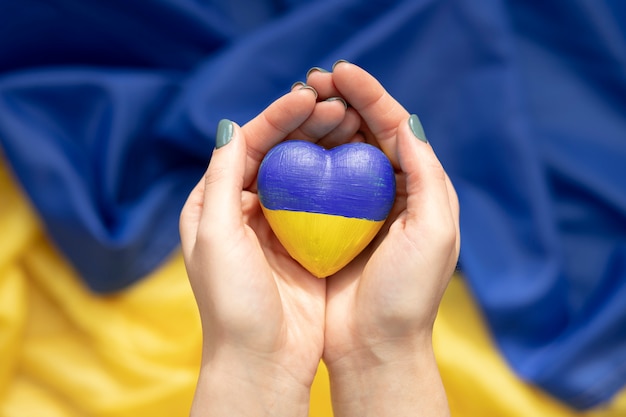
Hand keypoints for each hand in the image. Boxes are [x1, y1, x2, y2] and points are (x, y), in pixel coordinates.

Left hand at [179, 85, 354, 415]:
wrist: (262, 361)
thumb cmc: (233, 302)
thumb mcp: (217, 236)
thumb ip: (221, 180)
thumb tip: (229, 125)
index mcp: (214, 204)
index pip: (246, 146)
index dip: (276, 118)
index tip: (307, 98)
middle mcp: (243, 209)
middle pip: (276, 154)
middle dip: (304, 126)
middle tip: (337, 105)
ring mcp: (276, 226)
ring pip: (302, 172)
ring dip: (324, 145)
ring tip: (351, 122)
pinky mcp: (303, 244)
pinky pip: (321, 200)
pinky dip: (337, 177)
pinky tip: (357, 160)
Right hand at [307, 62, 458, 415]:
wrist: (375, 347)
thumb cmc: (408, 293)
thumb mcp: (434, 229)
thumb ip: (427, 173)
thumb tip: (407, 120)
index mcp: (420, 189)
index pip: (396, 128)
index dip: (371, 95)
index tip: (340, 72)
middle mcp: (390, 193)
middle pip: (365, 133)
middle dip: (342, 101)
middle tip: (313, 79)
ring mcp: (357, 209)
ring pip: (338, 152)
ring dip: (320, 123)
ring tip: (299, 100)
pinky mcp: (329, 226)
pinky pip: (314, 182)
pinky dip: (303, 158)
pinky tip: (286, 142)